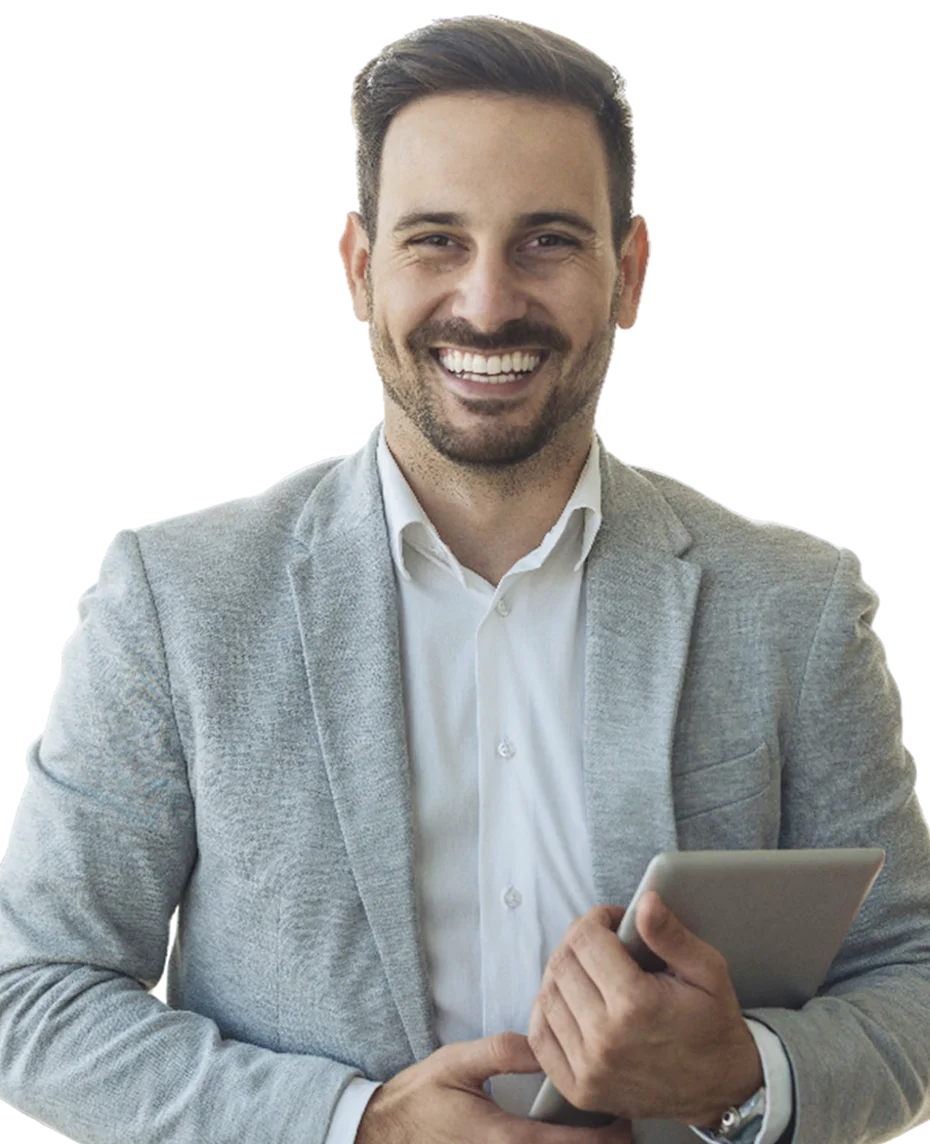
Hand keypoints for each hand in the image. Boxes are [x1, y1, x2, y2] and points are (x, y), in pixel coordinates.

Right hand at [356, 1032, 631, 1143]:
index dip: (604, 1139)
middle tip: (626, 1132)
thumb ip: (502, 1052)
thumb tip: (544, 1042)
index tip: (625, 1123)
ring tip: (604, 1140)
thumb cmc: (419, 1098)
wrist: (381, 1134)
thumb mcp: (457, 1063)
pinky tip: (565, 1143)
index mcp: (506, 1141)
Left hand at [528, 893, 763, 1126]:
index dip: (597, 919)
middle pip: (562, 965)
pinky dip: (546, 1014)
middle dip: (578, 941)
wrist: (721, 1091)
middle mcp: (605, 1039)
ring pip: (547, 997)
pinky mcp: (580, 1090)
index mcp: (636, 1004)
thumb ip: (671, 935)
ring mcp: (589, 1069)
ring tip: (589, 970)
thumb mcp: (707, 972)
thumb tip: (645, 902)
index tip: (613, 920)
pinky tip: (569, 1002)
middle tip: (601, 941)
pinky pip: (540, 1040)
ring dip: (562, 974)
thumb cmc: (713, 1025)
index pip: (586, 940)